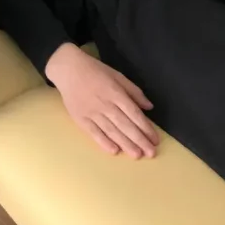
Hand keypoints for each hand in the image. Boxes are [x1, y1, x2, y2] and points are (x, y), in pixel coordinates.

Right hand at [45, 43, 158, 158]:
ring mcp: (92, 113)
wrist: (68, 69)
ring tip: (137, 155)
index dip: (146, 127)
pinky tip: (114, 151)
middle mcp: (105, 104)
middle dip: (139, 140)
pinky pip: (94, 133)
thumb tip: (149, 107)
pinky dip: (104, 142)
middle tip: (151, 153)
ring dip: (125, 144)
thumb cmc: (96, 71)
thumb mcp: (117, 75)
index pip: (134, 113)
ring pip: (111, 131)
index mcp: (115, 92)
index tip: (155, 139)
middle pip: (125, 125)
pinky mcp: (80, 119)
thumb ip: (133, 91)